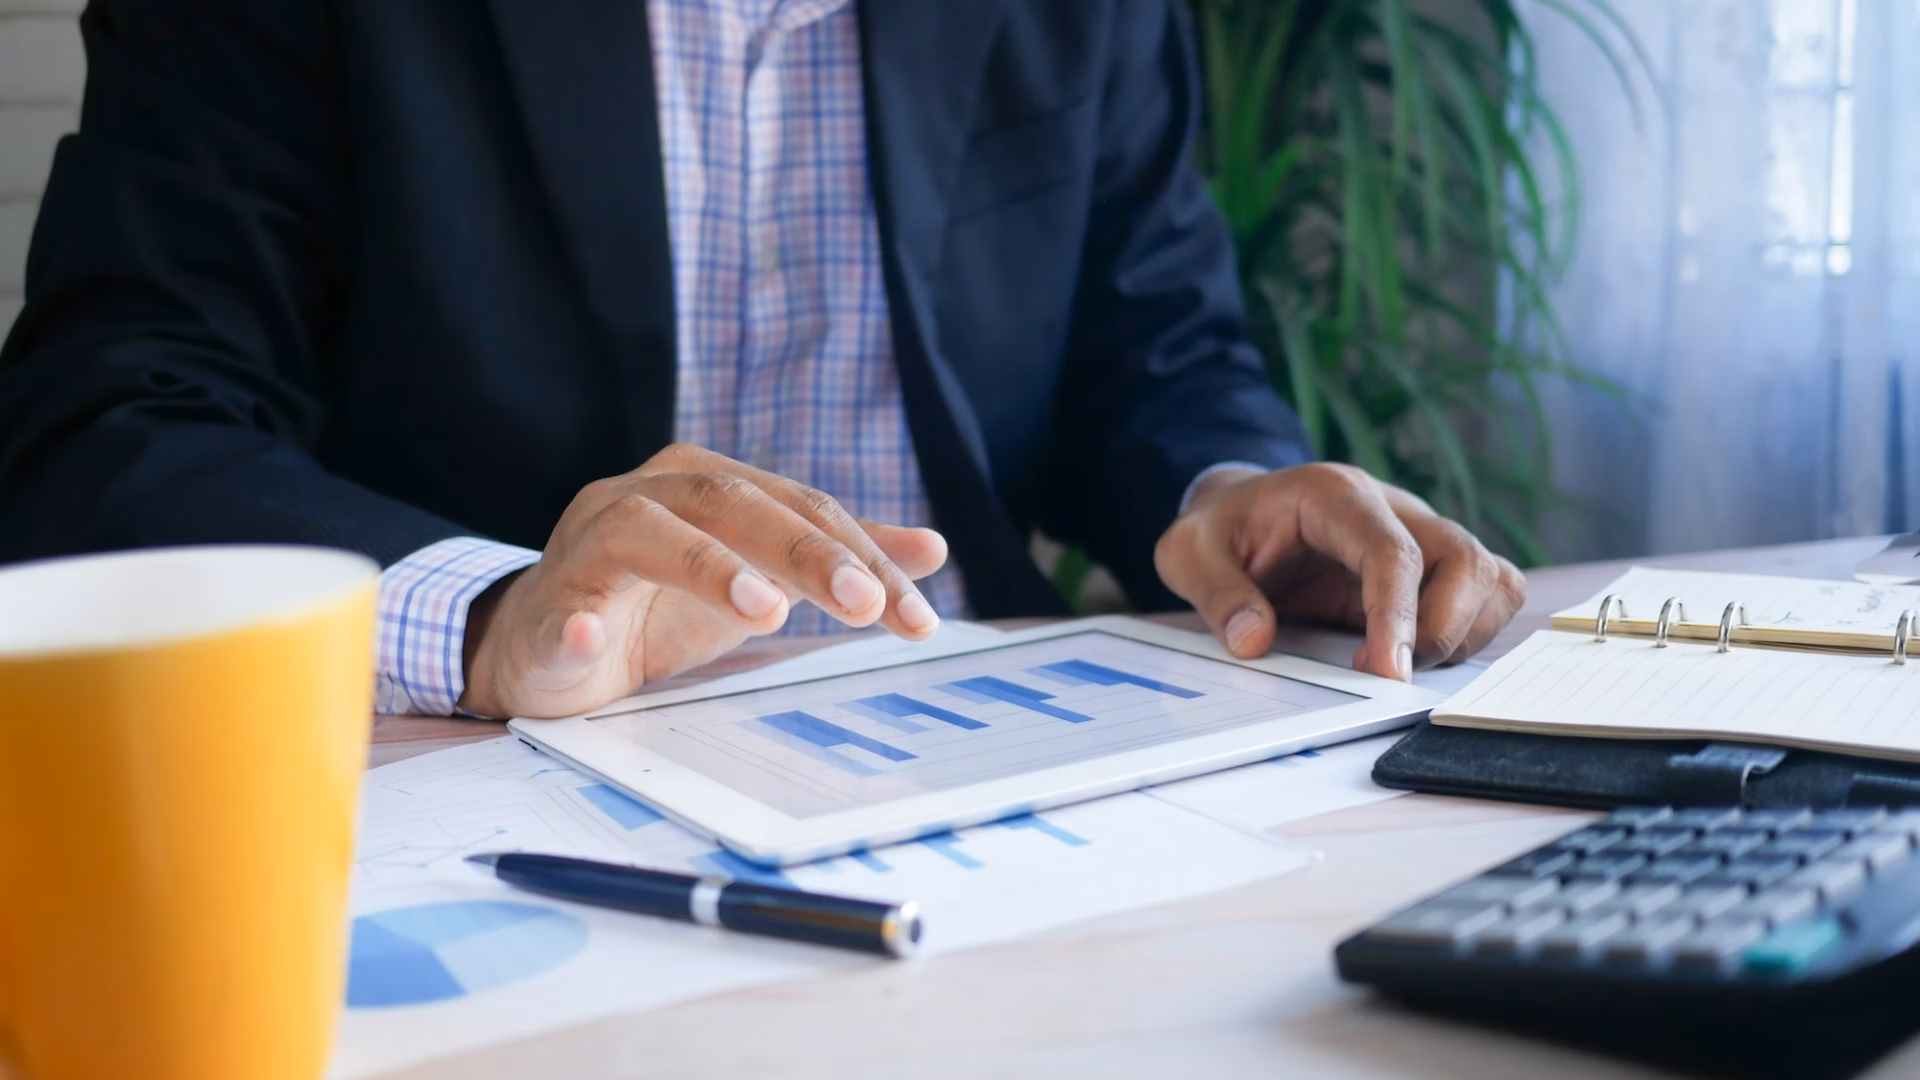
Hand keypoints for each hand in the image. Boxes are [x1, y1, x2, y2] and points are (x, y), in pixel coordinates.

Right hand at [459, 444, 948, 717]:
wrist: (545, 645)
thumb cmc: (658, 604)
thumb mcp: (760, 578)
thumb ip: (835, 557)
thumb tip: (932, 549)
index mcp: (702, 482)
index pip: (797, 507)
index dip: (863, 556)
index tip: (917, 617)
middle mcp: (644, 496)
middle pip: (729, 502)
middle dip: (803, 551)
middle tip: (865, 604)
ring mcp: (586, 547)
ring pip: (642, 532)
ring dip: (706, 567)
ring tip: (765, 610)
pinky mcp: (545, 607)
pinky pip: (558, 609)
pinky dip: (574, 621)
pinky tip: (590, 636)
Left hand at [1154, 463, 1524, 679]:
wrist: (1240, 513)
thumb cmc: (1221, 530)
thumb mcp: (1188, 553)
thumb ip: (1217, 593)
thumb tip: (1254, 641)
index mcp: (1337, 496)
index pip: (1393, 551)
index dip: (1398, 614)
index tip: (1387, 672)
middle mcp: (1394, 509)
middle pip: (1465, 559)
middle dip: (1443, 629)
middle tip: (1388, 676)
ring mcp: (1421, 536)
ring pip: (1489, 577)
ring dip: (1462, 633)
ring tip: (1400, 665)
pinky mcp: (1432, 568)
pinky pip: (1487, 594)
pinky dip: (1470, 632)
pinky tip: (1418, 655)